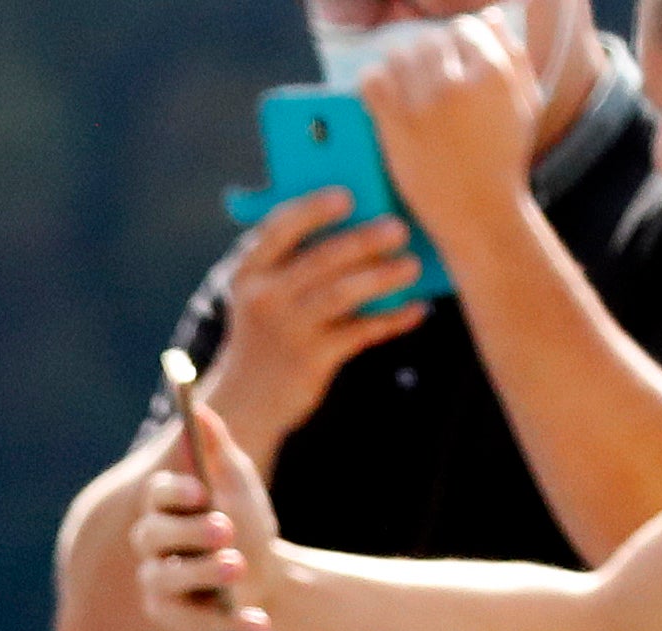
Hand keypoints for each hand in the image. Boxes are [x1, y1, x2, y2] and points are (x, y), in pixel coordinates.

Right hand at [130, 389, 290, 630]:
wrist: (269, 573)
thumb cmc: (245, 520)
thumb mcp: (237, 480)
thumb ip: (216, 446)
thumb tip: (199, 408)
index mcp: (164, 509)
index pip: (155, 496)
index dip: (174, 492)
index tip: (201, 489)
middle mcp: (152, 548)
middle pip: (152, 536)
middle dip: (187, 532)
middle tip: (224, 527)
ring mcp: (160, 586)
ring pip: (166, 581)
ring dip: (202, 572)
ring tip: (238, 565)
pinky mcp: (178, 620)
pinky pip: (197, 623)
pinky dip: (232, 623)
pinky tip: (261, 623)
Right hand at [199, 187, 427, 464]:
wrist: (245, 402)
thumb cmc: (267, 333)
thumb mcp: (263, 294)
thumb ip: (295, 261)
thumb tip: (362, 222)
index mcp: (249, 273)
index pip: (278, 230)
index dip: (313, 210)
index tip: (347, 197)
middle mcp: (264, 298)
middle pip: (320, 259)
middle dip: (363, 240)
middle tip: (398, 229)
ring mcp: (288, 331)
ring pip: (343, 294)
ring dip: (383, 277)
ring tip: (412, 266)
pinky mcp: (311, 361)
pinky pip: (360, 332)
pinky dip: (391, 319)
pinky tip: (416, 309)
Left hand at [357, 9, 543, 243]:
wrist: (479, 213)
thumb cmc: (504, 160)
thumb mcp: (525, 103)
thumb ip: (513, 55)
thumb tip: (487, 16)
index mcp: (494, 72)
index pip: (464, 28)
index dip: (456, 42)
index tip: (450, 61)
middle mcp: (459, 83)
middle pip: (430, 40)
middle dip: (427, 56)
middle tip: (424, 77)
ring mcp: (424, 104)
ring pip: (399, 55)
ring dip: (399, 67)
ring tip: (405, 85)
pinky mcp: (397, 126)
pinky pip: (373, 81)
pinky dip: (373, 82)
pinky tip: (382, 96)